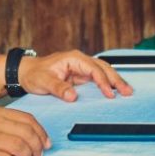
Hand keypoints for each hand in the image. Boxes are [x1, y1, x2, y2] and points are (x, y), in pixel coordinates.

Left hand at [18, 50, 133, 101]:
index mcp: (74, 58)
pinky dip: (107, 84)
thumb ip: (58, 88)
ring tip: (127, 91)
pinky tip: (115, 91)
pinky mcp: (81, 76)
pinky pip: (98, 79)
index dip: (103, 81)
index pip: (94, 69)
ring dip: (115, 81)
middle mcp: (80, 61)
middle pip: (104, 68)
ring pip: (104, 72)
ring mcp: (82, 68)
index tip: (109, 93)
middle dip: (116, 80)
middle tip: (128, 92)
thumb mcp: (43, 81)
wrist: (26, 72)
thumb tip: (73, 96)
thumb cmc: (34, 74)